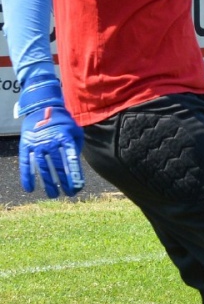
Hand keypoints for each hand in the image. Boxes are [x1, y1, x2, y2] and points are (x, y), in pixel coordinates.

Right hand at [16, 78, 83, 197]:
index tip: (78, 187)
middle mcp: (50, 142)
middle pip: (57, 166)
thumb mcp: (75, 130)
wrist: (42, 109)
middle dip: (63, 182)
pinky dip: (27, 177)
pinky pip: (25, 164)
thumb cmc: (63, 122)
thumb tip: (75, 166)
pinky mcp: (25, 146)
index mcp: (65, 138)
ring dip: (47, 183)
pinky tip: (30, 189)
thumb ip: (76, 147)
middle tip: (69, 194)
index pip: (71, 159)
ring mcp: (36, 144)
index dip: (74, 174)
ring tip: (54, 195)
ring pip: (42, 168)